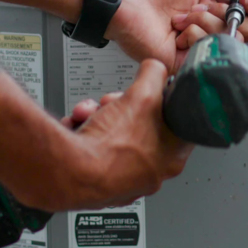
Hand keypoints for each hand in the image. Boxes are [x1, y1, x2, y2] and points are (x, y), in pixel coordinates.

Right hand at [32, 60, 192, 210]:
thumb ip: (155, 74)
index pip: (177, 121)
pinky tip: (78, 127)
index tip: (148, 93)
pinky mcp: (100, 180)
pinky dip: (85, 133)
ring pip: (115, 133)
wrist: (70, 173)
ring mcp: (125, 178)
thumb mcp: (142, 94)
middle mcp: (152, 172)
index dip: (160, 100)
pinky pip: (95, 147)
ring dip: (98, 115)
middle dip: (121, 105)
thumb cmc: (111, 146)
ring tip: (89, 114)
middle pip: (141, 124)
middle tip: (112, 103)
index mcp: (173, 156)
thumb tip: (155, 68)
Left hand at [106, 0, 247, 71]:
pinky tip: (178, 30)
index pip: (242, 11)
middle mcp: (201, 24)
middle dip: (234, 17)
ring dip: (206, 22)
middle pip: (242, 31)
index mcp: (205, 3)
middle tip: (220, 9)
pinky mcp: (182, 58)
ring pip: (225, 40)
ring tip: (185, 16)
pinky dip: (193, 36)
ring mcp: (193, 42)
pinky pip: (204, 51)